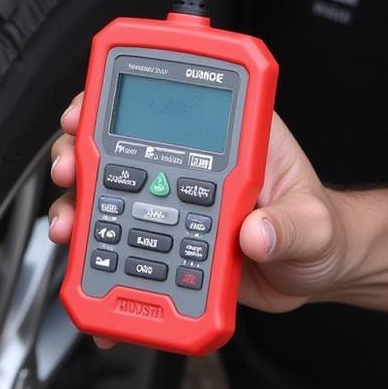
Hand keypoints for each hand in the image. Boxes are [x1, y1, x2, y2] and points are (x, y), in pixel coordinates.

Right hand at [49, 94, 350, 313]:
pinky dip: (98, 268)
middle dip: (79, 150)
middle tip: (68, 168)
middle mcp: (187, 164)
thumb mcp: (314, 224)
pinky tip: (93, 287)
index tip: (89, 110)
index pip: (168, 105)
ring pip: (108, 196)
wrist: (314, 275)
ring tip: (69, 228)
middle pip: (119, 145)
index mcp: (226, 138)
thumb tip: (257, 231)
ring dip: (78, 208)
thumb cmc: (319, 229)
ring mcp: (169, 202)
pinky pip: (120, 249)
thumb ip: (289, 226)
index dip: (122, 101)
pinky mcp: (161, 241)